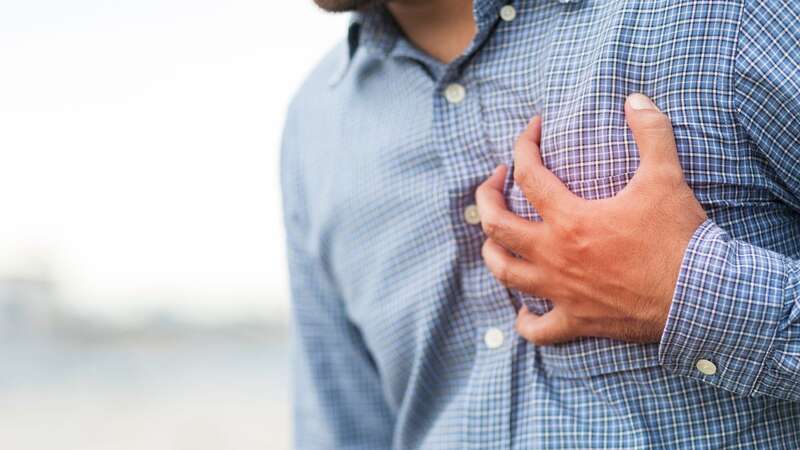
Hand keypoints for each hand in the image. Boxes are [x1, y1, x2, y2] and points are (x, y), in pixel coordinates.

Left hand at [476, 93, 707, 344]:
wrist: (700, 298)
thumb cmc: (679, 239)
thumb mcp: (667, 177)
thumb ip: (651, 132)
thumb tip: (635, 98)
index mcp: (570, 219)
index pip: (528, 174)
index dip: (522, 146)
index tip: (531, 130)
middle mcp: (555, 255)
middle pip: (496, 225)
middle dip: (486, 197)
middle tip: (495, 182)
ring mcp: (561, 292)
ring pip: (505, 273)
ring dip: (493, 251)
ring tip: (497, 237)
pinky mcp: (577, 321)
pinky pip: (538, 331)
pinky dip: (525, 322)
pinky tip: (524, 310)